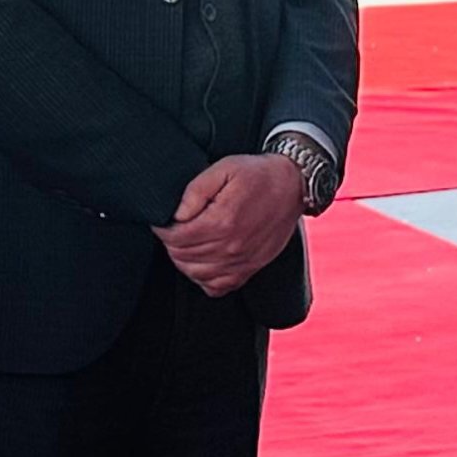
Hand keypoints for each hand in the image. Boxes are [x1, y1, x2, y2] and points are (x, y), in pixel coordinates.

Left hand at [158, 154, 306, 296]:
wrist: (293, 185)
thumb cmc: (258, 175)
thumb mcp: (223, 168)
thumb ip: (195, 190)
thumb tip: (175, 214)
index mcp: (222, 222)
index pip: (176, 237)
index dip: (163, 228)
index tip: (163, 220)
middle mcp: (232, 247)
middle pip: (183, 256)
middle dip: (171, 242)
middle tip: (173, 228)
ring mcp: (242, 262)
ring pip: (195, 274)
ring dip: (184, 260)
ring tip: (185, 242)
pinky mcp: (250, 269)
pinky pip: (217, 287)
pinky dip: (204, 278)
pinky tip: (203, 261)